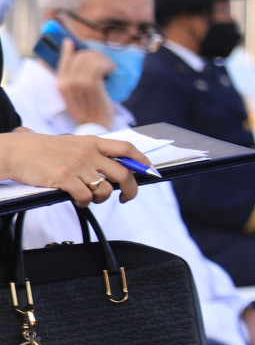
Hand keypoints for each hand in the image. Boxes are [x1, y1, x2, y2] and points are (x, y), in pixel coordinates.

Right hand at [0, 129, 143, 204]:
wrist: (13, 151)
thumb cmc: (39, 149)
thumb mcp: (70, 143)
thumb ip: (89, 152)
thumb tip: (110, 166)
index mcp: (92, 142)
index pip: (127, 149)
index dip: (142, 161)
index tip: (149, 171)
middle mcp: (89, 152)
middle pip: (124, 174)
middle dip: (131, 189)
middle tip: (127, 197)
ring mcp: (77, 165)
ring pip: (105, 189)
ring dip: (102, 199)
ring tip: (91, 198)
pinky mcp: (64, 178)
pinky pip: (85, 197)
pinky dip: (84, 202)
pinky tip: (76, 199)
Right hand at [54, 39, 115, 128]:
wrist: (94, 124)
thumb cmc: (87, 108)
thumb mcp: (72, 93)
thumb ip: (71, 79)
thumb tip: (70, 61)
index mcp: (60, 83)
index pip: (63, 60)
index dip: (67, 49)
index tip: (70, 42)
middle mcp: (67, 81)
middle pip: (80, 56)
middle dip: (94, 55)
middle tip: (105, 62)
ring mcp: (78, 83)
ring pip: (90, 59)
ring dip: (103, 60)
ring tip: (109, 67)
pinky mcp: (91, 85)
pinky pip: (99, 66)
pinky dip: (108, 65)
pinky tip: (111, 71)